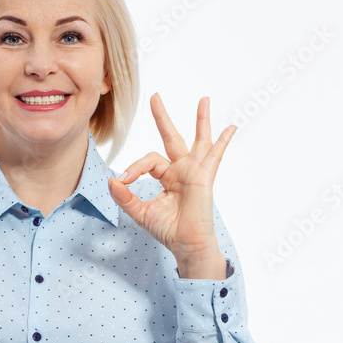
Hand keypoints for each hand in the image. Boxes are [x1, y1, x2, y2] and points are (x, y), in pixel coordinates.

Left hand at [107, 94, 234, 272]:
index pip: (148, 161)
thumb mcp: (141, 212)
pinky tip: (231, 128)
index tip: (122, 181)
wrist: (187, 245)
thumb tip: (111, 181)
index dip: (133, 168)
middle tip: (155, 97)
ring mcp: (195, 172)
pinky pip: (215, 156)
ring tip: (204, 99)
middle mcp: (182, 170)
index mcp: (167, 177)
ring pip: (198, 140)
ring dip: (201, 119)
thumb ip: (125, 197)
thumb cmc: (169, 230)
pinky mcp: (204, 177)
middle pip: (171, 137)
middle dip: (162, 117)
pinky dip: (223, 142)